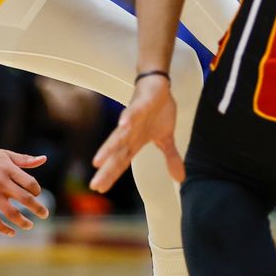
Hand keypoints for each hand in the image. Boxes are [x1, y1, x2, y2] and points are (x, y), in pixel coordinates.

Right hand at [0, 147, 49, 235]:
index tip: (36, 194)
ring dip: (23, 222)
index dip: (36, 191)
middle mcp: (2, 182)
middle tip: (45, 215)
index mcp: (9, 170)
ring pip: (11, 213)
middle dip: (38, 209)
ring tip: (30, 225)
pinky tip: (11, 232)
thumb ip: (25, 160)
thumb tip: (44, 159)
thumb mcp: (6, 155)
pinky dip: (4, 228)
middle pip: (25, 199)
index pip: (30, 184)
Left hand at [90, 75, 180, 191]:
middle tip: (94, 185)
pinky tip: (122, 126)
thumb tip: (181, 179)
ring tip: (98, 161)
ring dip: (109, 148)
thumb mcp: (167, 138)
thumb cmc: (158, 112)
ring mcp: (133, 119)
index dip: (111, 175)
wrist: (158, 86)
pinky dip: (127, 118)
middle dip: (106, 169)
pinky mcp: (139, 105)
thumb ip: (171, 158)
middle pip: (116, 154)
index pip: (121, 162)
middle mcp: (130, 133)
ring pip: (119, 135)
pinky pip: (132, 112)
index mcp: (135, 142)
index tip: (100, 189)